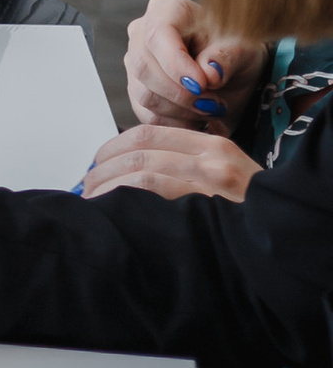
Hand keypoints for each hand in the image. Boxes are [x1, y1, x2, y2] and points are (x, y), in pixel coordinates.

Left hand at [78, 122, 257, 204]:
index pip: (150, 132)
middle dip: (104, 167)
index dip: (114, 146)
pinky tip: (111, 210)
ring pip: (140, 171)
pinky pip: (151, 195)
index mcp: (214, 145)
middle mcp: (210, 158)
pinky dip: (124, 200)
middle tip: (86, 184)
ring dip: (106, 185)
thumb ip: (188, 166)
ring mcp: (208, 182)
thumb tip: (134, 170)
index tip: (97, 161)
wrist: (280, 234)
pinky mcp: (204, 208)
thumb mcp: (226, 177)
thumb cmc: (249, 211)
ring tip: (91, 199)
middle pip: (139, 150)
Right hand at [123, 0, 260, 131]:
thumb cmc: (235, 51)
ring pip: (144, 94)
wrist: (233, 73)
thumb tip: (209, 74)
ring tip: (212, 109)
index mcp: (167, 9)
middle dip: (181, 93)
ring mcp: (135, 63)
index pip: (157, 35)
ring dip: (182, 111)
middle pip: (144, 67)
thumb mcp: (242, 48)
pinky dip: (176, 124)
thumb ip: (226, 57)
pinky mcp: (136, 90)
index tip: (203, 85)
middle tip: (215, 104)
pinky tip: (199, 119)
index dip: (176, 64)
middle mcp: (142, 33)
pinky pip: (146, 115)